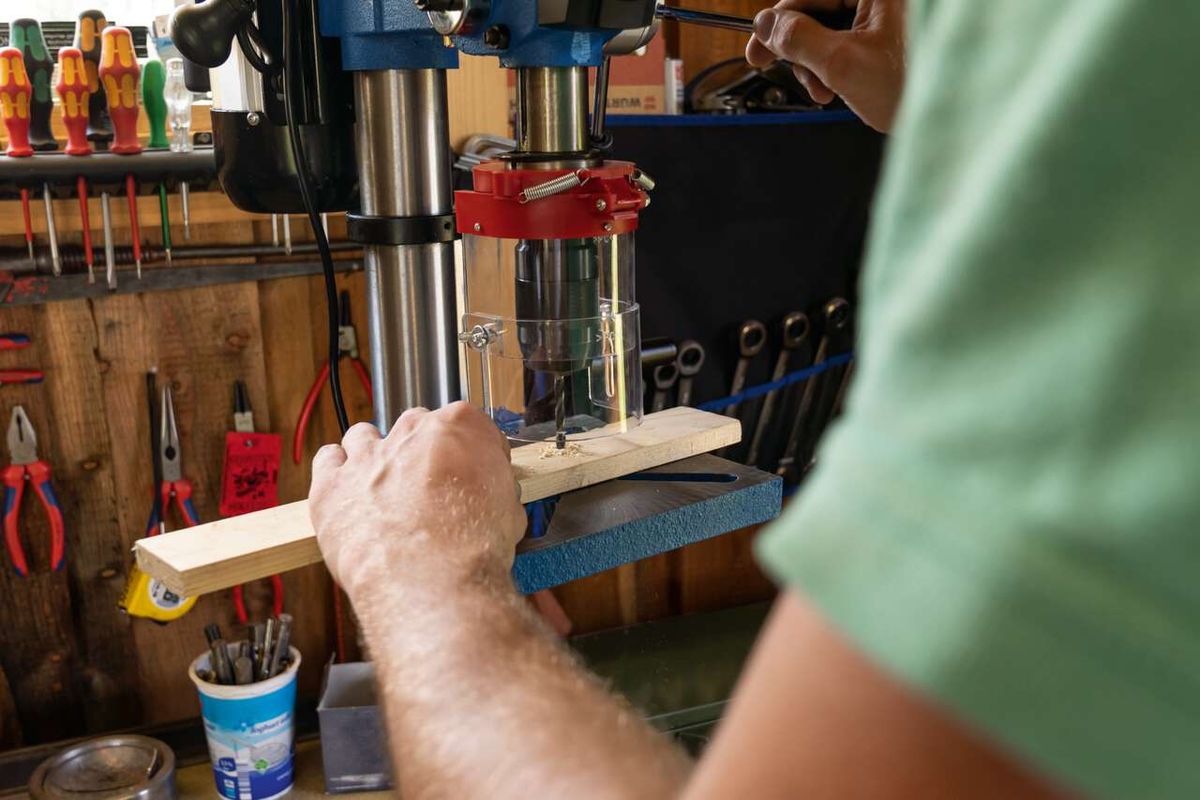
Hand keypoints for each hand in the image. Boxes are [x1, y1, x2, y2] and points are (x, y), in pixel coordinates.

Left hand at [309, 402, 526, 607]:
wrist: (429, 580)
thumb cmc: (469, 548)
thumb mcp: (509, 511)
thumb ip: (493, 489)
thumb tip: (488, 498)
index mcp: (459, 427)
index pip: (469, 425)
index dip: (473, 453)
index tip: (474, 473)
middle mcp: (410, 433)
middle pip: (414, 427)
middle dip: (422, 453)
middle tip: (430, 487)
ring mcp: (366, 457)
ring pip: (365, 437)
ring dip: (374, 455)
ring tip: (384, 486)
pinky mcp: (331, 485)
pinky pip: (327, 460)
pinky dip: (335, 470)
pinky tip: (347, 489)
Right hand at [746, 0, 905, 131]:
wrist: (953, 122)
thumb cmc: (915, 89)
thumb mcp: (843, 64)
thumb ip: (798, 38)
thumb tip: (765, 24)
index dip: (778, 20)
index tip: (757, 46)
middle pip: (819, 9)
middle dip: (801, 47)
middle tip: (789, 74)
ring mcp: (888, 14)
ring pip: (829, 28)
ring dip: (816, 63)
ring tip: (824, 91)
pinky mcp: (890, 35)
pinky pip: (847, 41)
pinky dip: (834, 67)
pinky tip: (837, 89)